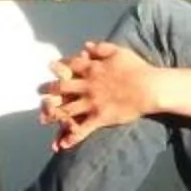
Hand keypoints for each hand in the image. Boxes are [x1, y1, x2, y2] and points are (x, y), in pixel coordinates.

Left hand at [39, 41, 160, 149]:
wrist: (150, 88)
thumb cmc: (137, 68)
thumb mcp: (119, 52)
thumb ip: (100, 48)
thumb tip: (85, 46)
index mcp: (92, 69)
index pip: (70, 66)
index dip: (59, 67)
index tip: (51, 66)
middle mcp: (88, 86)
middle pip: (62, 88)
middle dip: (49, 91)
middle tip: (40, 93)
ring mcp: (92, 103)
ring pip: (67, 109)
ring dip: (53, 115)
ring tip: (43, 118)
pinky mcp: (99, 117)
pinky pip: (82, 129)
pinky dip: (71, 137)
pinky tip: (62, 144)